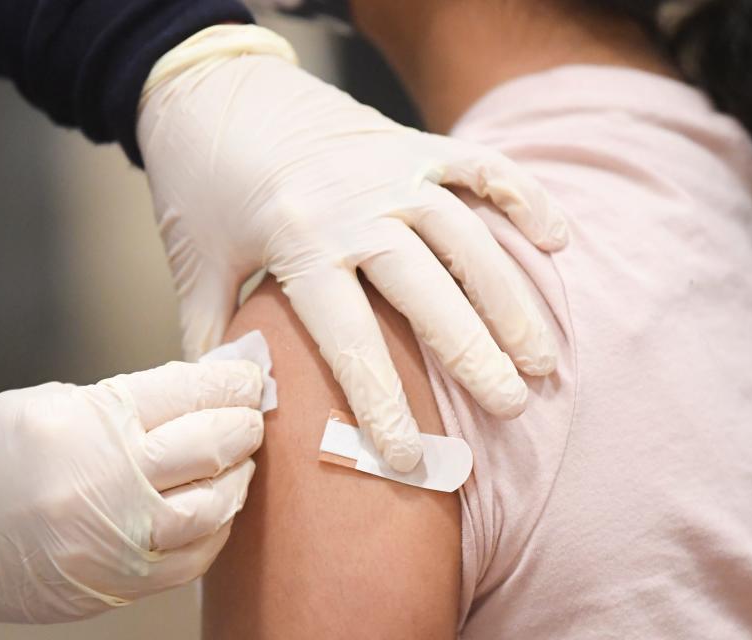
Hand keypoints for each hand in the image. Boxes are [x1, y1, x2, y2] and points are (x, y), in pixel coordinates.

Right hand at [0, 360, 262, 630]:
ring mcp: (117, 540)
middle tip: (253, 411)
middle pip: (210, 446)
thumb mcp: (55, 404)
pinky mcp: (118, 583)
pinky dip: (217, 529)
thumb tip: (199, 393)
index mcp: (91, 424)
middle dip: (244, 422)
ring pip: (214, 507)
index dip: (230, 380)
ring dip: (239, 477)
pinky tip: (219, 507)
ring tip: (241, 458)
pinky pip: (193, 560)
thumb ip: (131, 401)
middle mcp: (110, 483)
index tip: (248, 374)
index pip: (188, 392)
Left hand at [138, 26, 566, 471]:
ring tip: (541, 356)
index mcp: (297, 244)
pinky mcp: (413, 140)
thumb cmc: (200, 186)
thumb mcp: (195, 267)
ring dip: (510, 298)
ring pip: (468, 237)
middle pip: (427, 292)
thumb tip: (234, 408)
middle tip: (512, 405)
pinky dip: (524, 198)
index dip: (382, 406)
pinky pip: (482, 166)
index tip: (410, 458)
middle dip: (473, 355)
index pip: (351, 341)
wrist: (214, 88)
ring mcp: (391, 169)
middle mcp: (354, 207)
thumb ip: (215, 340)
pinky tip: (556, 241)